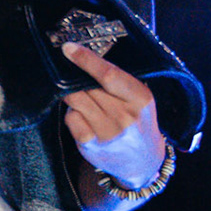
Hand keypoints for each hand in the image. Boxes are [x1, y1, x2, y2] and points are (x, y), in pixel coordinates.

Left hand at [61, 42, 166, 188]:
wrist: (142, 162)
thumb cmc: (138, 122)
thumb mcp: (139, 99)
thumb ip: (119, 81)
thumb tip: (85, 58)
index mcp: (140, 99)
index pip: (109, 75)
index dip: (86, 60)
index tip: (68, 48)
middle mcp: (125, 116)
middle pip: (87, 86)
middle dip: (76, 77)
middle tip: (73, 74)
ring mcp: (107, 132)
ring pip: (75, 100)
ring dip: (73, 95)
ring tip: (85, 99)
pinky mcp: (90, 145)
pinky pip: (70, 118)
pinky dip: (72, 113)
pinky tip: (84, 117)